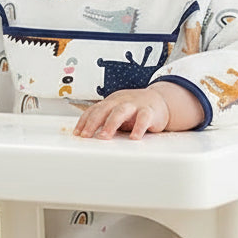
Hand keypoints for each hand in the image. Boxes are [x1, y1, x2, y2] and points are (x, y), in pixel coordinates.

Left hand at [73, 82, 204, 140]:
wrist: (160, 100)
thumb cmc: (135, 109)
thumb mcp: (117, 111)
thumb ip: (104, 120)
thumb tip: (86, 134)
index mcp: (111, 101)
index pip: (94, 109)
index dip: (84, 121)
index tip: (77, 133)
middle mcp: (121, 101)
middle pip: (104, 109)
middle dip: (93, 122)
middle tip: (86, 136)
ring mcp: (135, 105)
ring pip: (121, 111)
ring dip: (111, 124)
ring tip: (104, 137)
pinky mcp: (149, 111)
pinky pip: (143, 118)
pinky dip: (138, 128)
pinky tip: (134, 137)